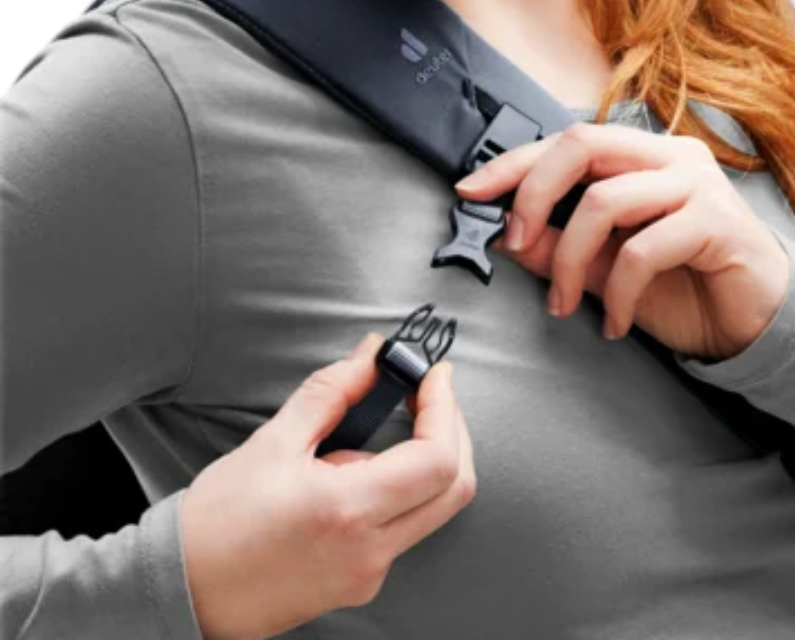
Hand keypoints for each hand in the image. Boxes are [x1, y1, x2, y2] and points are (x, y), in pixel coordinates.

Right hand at [180, 333, 474, 639]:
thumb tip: (370, 357)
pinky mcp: (363, 583)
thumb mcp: (273, 441)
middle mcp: (371, 551)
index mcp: (348, 511)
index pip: (436, 459)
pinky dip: (399, 488)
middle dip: (452, 430)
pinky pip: (403, 528)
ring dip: (426, 459)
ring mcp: (370, 573)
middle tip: (428, 393)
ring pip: (433, 509)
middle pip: (454, 487)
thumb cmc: (219, 519)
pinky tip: (355, 472)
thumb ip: (331, 392)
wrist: (188, 589)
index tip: (434, 374)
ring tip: (369, 435)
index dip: (445, 408)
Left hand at [454, 123, 789, 362]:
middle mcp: (666, 157)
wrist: (747, 320)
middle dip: (533, 194)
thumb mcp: (599, 267)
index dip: (513, 164)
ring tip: (563, 303)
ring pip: (604, 200)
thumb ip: (554, 246)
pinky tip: (615, 322)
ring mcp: (695, 184)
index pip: (564, 143)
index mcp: (637, 157)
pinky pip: (643, 250)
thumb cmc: (676, 284)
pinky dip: (616, 293)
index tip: (471, 191)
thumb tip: (500, 234)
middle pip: (581, 145)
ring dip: (569, 261)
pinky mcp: (717, 220)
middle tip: (513, 242)